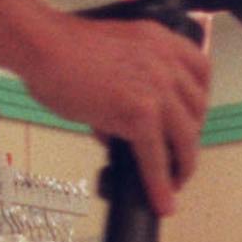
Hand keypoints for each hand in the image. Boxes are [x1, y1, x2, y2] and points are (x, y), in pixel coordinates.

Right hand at [20, 12, 211, 215]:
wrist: (41, 46)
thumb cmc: (61, 49)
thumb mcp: (110, 58)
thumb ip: (126, 88)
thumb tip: (119, 130)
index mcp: (160, 40)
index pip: (200, 72)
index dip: (199, 102)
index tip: (193, 121)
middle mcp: (165, 61)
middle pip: (197, 110)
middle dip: (190, 139)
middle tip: (179, 159)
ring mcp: (156, 87)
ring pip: (185, 138)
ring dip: (184, 166)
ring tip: (175, 184)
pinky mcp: (140, 113)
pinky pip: (157, 157)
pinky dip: (160, 184)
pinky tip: (161, 200)